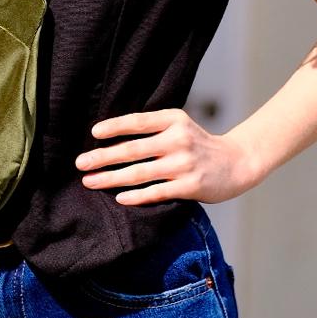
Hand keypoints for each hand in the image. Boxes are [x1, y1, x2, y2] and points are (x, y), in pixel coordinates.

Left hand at [74, 109, 262, 205]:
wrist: (237, 163)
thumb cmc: (198, 145)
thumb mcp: (180, 127)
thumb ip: (153, 129)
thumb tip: (110, 139)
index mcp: (174, 120)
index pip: (138, 121)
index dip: (114, 127)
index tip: (93, 133)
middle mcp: (179, 139)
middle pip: (133, 149)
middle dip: (102, 157)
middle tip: (80, 164)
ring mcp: (185, 163)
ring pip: (139, 172)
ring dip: (111, 178)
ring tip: (90, 182)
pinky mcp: (190, 186)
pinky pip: (156, 192)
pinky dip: (136, 196)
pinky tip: (119, 198)